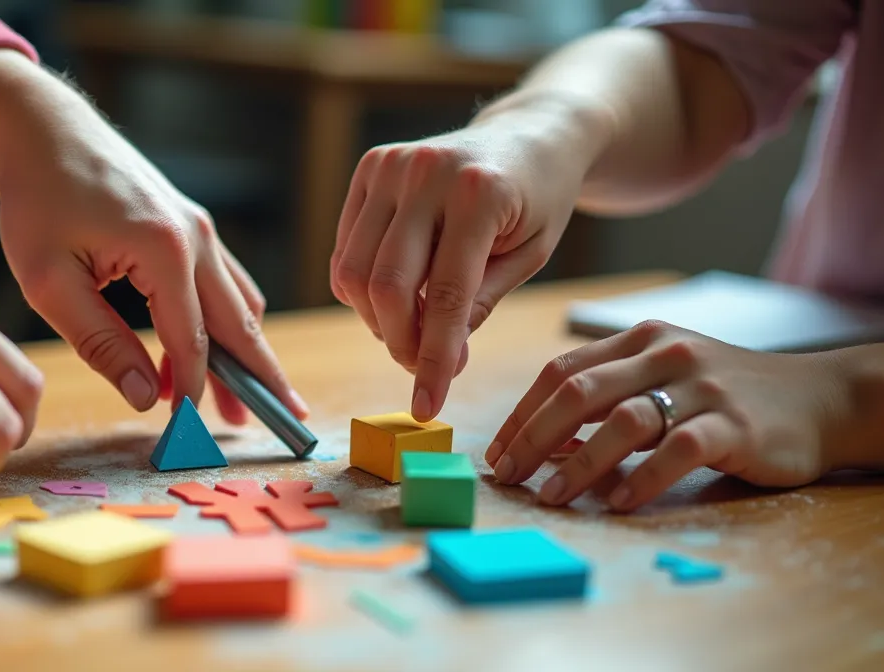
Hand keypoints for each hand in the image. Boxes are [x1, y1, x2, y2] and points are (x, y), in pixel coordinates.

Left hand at [0, 51, 307, 425]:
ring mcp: (202, 230)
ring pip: (241, 304)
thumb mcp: (48, 280)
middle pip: (241, 325)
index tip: (188, 434)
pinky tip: (219, 353)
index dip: (194, 393)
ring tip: (251, 402)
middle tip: (285, 424)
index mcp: (166, 250)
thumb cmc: (37, 201)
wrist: (45, 132)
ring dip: (247, 354)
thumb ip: (99, 341)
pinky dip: (228, 324)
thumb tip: (147, 398)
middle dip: (260, 379)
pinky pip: (226, 284)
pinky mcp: (193, 227)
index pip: (193, 341)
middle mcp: (198, 238)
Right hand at [330, 99, 594, 421]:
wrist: (530, 134)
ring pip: (354, 271)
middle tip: (422, 369)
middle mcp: (427, 172)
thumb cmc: (537, 200)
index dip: (432, 357)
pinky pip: (346, 249)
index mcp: (480, 194)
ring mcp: (391, 165)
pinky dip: (361, 289)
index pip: (445, 294)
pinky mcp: (370, 166)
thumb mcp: (529, 257)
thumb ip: (479, 304)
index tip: (427, 404)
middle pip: (386, 285)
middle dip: (400, 342)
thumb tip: (437, 360)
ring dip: (377, 319)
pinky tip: (397, 296)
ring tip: (412, 328)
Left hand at [485, 320, 846, 510]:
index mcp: (640, 339)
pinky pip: (677, 452)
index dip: (522, 413)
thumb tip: (547, 444)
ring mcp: (702, 387)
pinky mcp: (734, 424)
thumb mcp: (666, 381)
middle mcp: (666, 354)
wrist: (824, 399)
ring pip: (622, 421)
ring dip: (578, 464)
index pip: (562, 371)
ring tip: (551, 496)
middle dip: (533, 437)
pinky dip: (641, 480)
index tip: (498, 452)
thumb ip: (611, 400)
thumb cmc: (731, 396)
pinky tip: (618, 503)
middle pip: (579, 392)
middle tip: (508, 475)